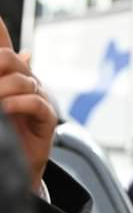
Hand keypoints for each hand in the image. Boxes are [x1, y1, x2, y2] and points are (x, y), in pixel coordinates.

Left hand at [0, 16, 56, 192]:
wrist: (11, 167)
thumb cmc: (0, 134)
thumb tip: (19, 55)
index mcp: (7, 75)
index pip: (2, 45)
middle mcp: (24, 82)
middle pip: (10, 58)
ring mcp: (38, 98)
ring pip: (22, 80)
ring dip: (1, 89)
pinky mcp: (47, 118)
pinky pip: (35, 102)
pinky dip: (17, 104)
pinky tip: (4, 110)